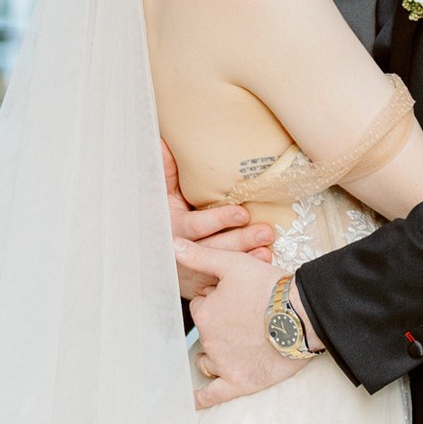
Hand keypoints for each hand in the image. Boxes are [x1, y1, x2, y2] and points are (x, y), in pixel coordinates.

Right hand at [164, 142, 274, 299]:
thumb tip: (163, 140)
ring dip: (248, 258)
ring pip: (224, 267)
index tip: (242, 213)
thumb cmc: (161, 221)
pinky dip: (246, 274)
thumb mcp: (161, 197)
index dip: (219, 220)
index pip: (197, 227)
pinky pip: (226, 281)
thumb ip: (166, 172)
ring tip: (268, 247)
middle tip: (266, 231)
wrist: (154, 258)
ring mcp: (194, 270)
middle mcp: (183, 253)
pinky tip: (263, 263)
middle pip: (216, 248)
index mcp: (174, 229)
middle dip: (242, 241)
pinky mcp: (203, 283)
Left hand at [188, 243, 304, 401]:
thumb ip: (201, 256)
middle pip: (207, 332)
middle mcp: (209, 340)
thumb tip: (172, 245)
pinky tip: (191, 401)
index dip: (218, 301)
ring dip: (214, 354)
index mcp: (205, 313)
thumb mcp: (233, 264)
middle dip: (221, 325)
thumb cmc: (271, 288)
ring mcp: (222, 363)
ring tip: (237, 346)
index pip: (203, 307)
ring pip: (207, 360)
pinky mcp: (239, 382)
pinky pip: (212, 395)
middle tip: (247, 317)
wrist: (302, 314)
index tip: (237, 299)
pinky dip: (199, 399)